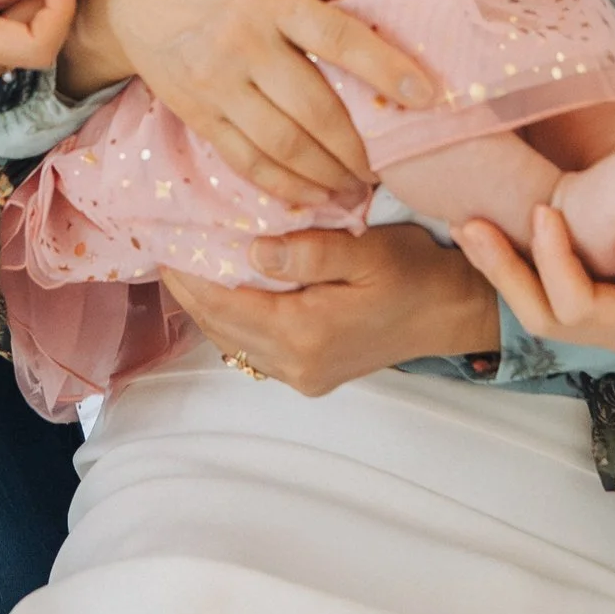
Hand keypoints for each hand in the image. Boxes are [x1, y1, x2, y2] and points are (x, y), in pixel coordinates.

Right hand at [69, 0, 433, 202]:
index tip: (426, 96)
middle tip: (386, 170)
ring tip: (356, 190)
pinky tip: (311, 196)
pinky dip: (282, 187)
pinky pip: (244, 161)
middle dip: (357, 149)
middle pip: (313, 109)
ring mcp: (218, 84)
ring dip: (326, 176)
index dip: (385, 68)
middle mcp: (245, 44)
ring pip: (281, 145)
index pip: (339, 37)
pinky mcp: (196, 114)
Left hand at [159, 217, 502, 394]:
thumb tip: (252, 253)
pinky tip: (227, 285)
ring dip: (207, 304)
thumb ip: (310, 252)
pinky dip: (233, 316)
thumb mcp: (368, 252)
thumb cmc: (416, 274)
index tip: (161, 239)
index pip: (224, 305)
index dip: (187, 274)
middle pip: (220, 326)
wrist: (453, 312)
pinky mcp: (310, 372)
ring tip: (187, 260)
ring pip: (232, 339)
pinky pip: (253, 345)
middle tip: (163, 244)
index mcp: (305, 335)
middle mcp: (296, 365)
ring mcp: (302, 375)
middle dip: (188, 288)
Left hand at [447, 179, 614, 356]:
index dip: (555, 263)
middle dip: (506, 273)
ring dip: (506, 267)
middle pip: (547, 316)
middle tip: (469, 226)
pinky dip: (526, 260)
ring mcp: (611, 314)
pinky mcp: (607, 291)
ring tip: (470, 227)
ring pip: (544, 304)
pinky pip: (555, 285)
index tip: (546, 212)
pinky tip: (501, 228)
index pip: (580, 306)